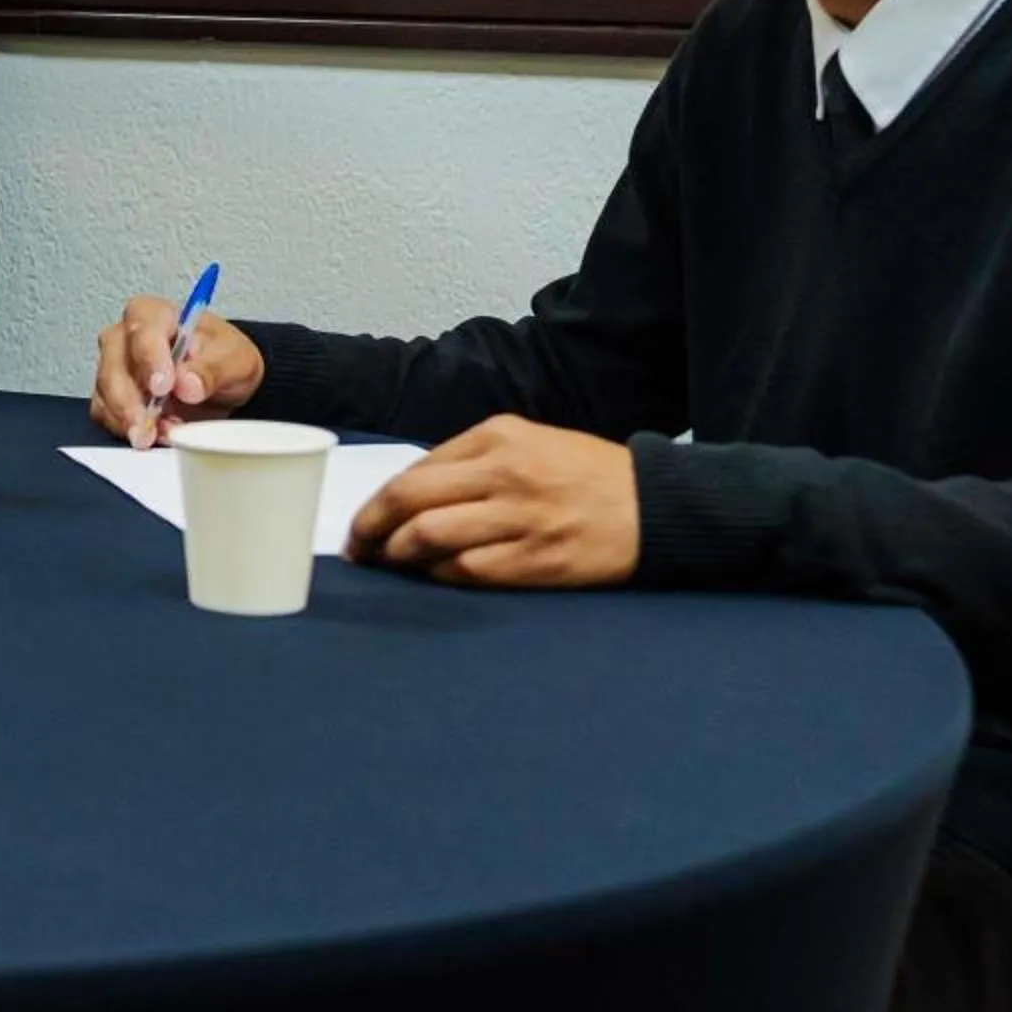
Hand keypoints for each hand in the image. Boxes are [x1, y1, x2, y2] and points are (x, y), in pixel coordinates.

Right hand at [90, 297, 265, 448]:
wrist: (222, 383)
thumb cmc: (222, 359)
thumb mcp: (235, 361)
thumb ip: (213, 370)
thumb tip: (187, 385)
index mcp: (157, 315)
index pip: (143, 329)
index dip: (150, 359)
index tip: (163, 388)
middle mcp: (128, 336)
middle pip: (114, 364)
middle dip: (129, 401)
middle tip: (149, 427)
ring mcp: (115, 365)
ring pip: (105, 393)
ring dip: (128, 420)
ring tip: (158, 436)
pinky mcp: (111, 396)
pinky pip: (105, 414)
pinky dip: (126, 429)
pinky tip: (151, 437)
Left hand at [344, 415, 638, 587]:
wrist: (654, 505)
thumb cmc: (584, 474)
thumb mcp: (528, 443)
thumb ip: (470, 461)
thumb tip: (409, 495)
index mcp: (497, 436)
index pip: (414, 470)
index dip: (376, 501)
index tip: (362, 522)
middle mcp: (505, 472)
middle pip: (410, 500)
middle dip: (370, 527)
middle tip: (357, 549)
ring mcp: (521, 517)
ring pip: (430, 537)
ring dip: (399, 554)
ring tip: (392, 563)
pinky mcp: (537, 559)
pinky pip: (467, 571)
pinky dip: (440, 575)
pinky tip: (435, 575)